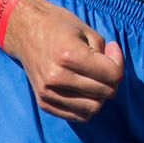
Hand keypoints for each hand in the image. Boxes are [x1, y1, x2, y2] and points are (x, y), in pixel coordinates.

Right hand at [4, 0, 123, 122]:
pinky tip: (85, 89)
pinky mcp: (43, 103)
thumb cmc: (58, 26)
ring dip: (100, 95)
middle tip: (106, 64)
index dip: (119, 63)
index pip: (112, 75)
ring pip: (93, 108)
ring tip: (95, 78)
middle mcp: (56, 77)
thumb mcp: (87, 31)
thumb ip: (105, 54)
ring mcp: (48, 92)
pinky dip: (86, 106)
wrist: (24, 31)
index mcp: (68, 56)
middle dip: (113, 80)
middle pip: (105, 93)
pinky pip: (77, 116)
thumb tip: (116, 75)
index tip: (112, 50)